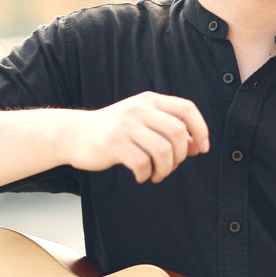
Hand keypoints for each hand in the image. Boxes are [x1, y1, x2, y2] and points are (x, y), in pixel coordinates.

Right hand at [65, 92, 209, 182]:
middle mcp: (139, 109)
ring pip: (163, 150)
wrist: (73, 134)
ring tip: (157, 174)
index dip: (201, 129)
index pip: (187, 109)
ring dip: (166, 169)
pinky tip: (141, 175)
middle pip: (178, 133)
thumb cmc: (114, 131)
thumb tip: (198, 146)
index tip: (201, 149)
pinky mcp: (114, 144)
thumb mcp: (141, 120)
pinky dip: (147, 174)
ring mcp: (126, 126)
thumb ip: (168, 128)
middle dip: (181, 155)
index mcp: (149, 101)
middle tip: (171, 166)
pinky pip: (143, 163)